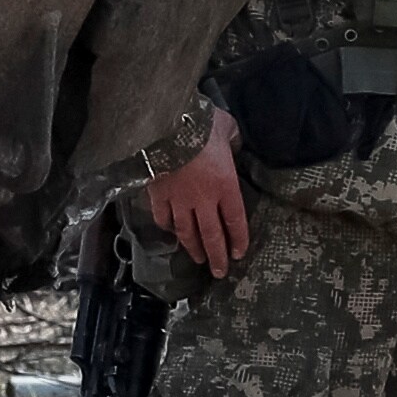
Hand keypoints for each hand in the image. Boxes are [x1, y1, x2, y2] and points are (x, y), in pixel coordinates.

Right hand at [142, 106, 248, 278]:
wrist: (167, 125)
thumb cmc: (202, 125)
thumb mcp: (228, 129)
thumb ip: (232, 141)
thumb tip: (232, 144)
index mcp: (225, 185)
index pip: (235, 220)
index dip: (238, 240)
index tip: (238, 253)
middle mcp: (203, 199)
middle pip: (211, 235)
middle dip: (217, 256)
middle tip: (219, 271)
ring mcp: (178, 200)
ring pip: (187, 232)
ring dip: (193, 248)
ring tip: (198, 259)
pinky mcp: (158, 195)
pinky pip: (163, 217)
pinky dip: (167, 227)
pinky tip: (170, 232)